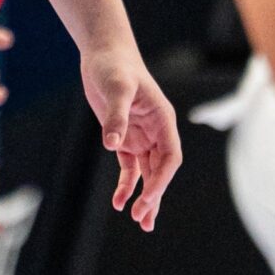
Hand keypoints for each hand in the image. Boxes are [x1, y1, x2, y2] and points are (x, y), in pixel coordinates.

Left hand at [81, 42, 180, 231]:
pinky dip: (126, 184)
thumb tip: (113, 145)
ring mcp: (141, 136)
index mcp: (163, 119)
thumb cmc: (114, 65)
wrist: (104, 53)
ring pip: (147, 173)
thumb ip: (116, 116)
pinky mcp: (124, 137)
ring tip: (139, 222)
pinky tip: (119, 202)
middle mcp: (156, 131)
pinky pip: (129, 167)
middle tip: (142, 220)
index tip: (147, 199)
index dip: (161, 180)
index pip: (170, 157)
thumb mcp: (115, 87)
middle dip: (154, 196)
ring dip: (144, 197)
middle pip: (160, 171)